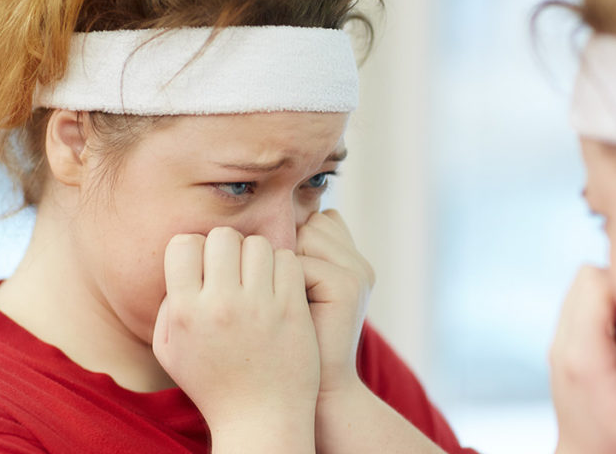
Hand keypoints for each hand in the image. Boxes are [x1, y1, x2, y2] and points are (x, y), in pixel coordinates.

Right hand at [152, 228, 319, 449]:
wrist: (259, 419)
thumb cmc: (212, 384)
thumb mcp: (170, 352)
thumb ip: (167, 305)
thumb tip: (181, 264)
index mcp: (186, 312)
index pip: (184, 244)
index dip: (194, 249)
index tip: (205, 266)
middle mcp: (220, 305)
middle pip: (222, 236)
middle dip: (227, 247)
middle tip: (234, 268)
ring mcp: (259, 306)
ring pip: (258, 244)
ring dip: (257, 255)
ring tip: (257, 276)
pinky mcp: (291, 309)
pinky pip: (288, 260)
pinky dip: (284, 266)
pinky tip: (278, 285)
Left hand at [296, 209, 374, 394]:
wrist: (314, 394)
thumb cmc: (287, 346)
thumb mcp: (290, 296)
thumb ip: (289, 260)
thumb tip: (257, 230)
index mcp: (350, 261)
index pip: (315, 221)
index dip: (292, 246)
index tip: (282, 286)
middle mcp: (358, 263)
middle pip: (309, 224)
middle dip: (287, 254)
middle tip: (285, 300)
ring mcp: (357, 273)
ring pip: (304, 237)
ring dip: (284, 269)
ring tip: (289, 307)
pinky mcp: (348, 286)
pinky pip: (298, 263)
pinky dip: (283, 287)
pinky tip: (290, 317)